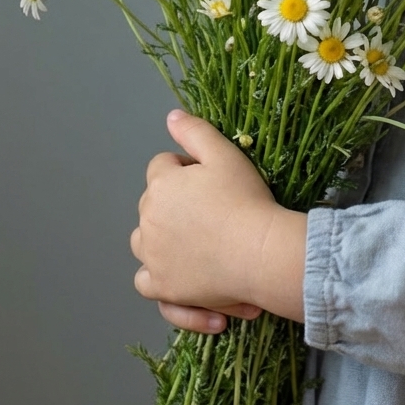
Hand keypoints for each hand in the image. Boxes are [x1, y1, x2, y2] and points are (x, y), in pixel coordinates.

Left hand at [131, 109, 306, 328]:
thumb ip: (195, 132)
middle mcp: (148, 220)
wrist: (260, 251)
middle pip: (152, 204)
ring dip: (162, 238)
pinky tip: (182, 276)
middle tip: (213, 209)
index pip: (161, 167)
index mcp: (161, 185)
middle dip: (174, 203)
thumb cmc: (245, 199)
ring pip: (144, 242)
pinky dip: (160, 278)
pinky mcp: (162, 287)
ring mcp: (152, 257)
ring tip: (197, 241)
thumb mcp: (225, 154)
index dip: (185, 169)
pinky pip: (147, 282)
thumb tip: (171, 117)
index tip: (211, 180)